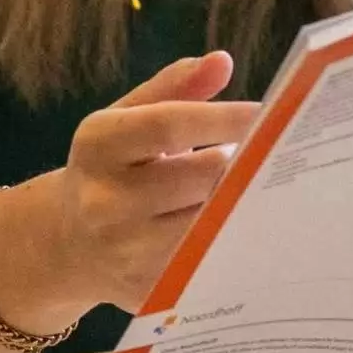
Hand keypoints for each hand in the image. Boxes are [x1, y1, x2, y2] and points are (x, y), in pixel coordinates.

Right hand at [0, 52, 258, 331]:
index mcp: (99, 145)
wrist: (67, 243)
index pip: (167, 124)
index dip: (223, 117)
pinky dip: (235, 245)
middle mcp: (104, 201)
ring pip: (210, 225)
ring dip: (245, 206)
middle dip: (246, 165)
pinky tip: (255, 231)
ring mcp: (125, 252)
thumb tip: (221, 61)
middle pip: (199, 178)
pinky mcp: (148, 291)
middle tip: (285, 155)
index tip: (270, 111)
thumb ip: (173, 89)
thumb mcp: (126, 121)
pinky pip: (208, 265)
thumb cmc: (112, 170)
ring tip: (270, 191)